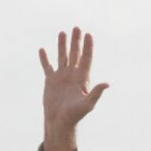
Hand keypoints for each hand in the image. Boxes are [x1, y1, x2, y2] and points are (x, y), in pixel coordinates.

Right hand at [39, 27, 108, 150]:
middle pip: (75, 55)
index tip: (88, 34)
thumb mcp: (87, 104)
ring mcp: (61, 77)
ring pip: (62, 57)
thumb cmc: (75, 116)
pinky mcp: (50, 81)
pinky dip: (44, 59)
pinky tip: (43, 50)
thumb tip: (107, 84)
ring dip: (62, 45)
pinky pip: (47, 67)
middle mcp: (72, 76)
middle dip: (76, 42)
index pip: (86, 59)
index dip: (88, 47)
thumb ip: (96, 93)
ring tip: (62, 33)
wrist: (60, 122)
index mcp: (82, 79)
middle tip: (77, 28)